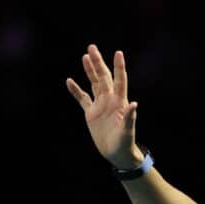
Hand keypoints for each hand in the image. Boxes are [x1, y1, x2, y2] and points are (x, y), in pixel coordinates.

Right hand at [65, 44, 140, 167]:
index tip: (118, 53)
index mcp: (120, 102)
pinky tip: (69, 81)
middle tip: (92, 47)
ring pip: (94, 83)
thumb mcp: (127, 131)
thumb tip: (134, 104)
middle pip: (103, 77)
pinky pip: (82, 98)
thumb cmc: (125, 143)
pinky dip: (75, 90)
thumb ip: (130, 117)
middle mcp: (110, 100)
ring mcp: (100, 105)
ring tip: (85, 56)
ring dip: (90, 71)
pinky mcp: (91, 113)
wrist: (117, 154)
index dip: (118, 67)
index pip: (119, 81)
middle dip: (98, 63)